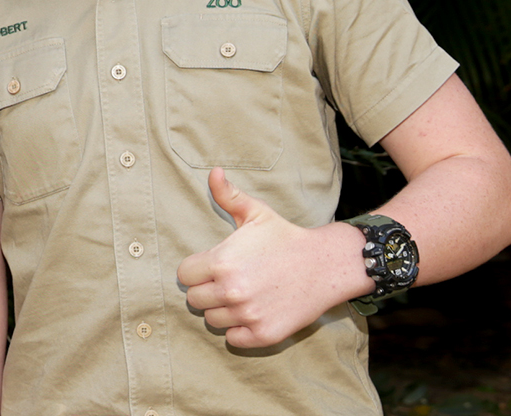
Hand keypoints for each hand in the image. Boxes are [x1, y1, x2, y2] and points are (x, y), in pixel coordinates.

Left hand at [177, 168, 367, 347]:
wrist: (326, 265)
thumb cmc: (286, 238)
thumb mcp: (256, 213)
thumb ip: (227, 195)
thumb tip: (214, 171)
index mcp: (221, 262)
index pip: (184, 276)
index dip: (196, 271)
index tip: (212, 267)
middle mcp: (231, 291)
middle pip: (194, 300)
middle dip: (207, 291)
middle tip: (227, 282)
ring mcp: (248, 315)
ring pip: (212, 321)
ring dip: (222, 311)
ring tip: (242, 296)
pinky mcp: (264, 334)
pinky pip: (233, 339)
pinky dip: (239, 330)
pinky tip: (252, 313)